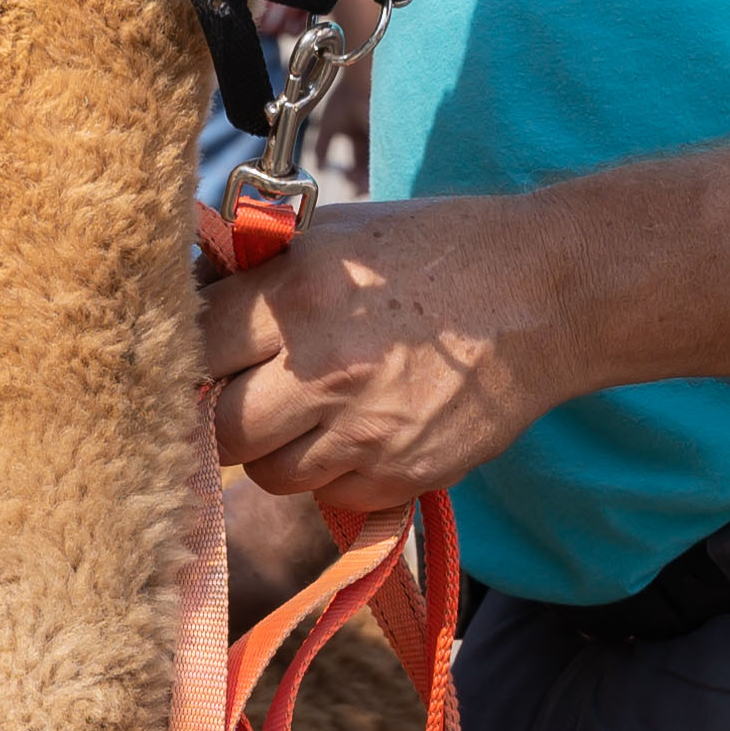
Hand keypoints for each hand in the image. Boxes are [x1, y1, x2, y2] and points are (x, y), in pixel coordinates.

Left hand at [197, 199, 583, 514]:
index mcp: (299, 294)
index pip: (194, 351)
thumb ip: (257, 273)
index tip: (196, 360)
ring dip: (278, 449)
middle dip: (223, 416)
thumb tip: (186, 302)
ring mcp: (365, 431)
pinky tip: (362, 427)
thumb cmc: (432, 254)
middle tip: (245, 393)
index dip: (186, 359)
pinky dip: (334, 472)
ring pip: (271, 474)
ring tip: (311, 407)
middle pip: (220, 432)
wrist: (543, 295)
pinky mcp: (402, 475)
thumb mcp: (337, 235)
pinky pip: (332, 495)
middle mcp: (325, 368)